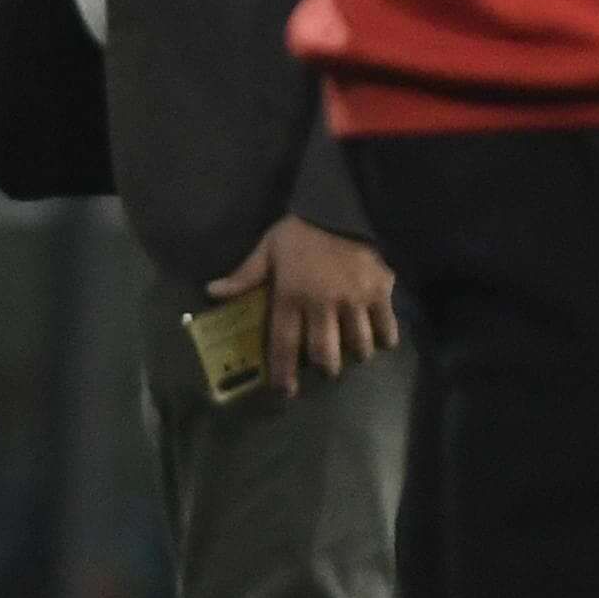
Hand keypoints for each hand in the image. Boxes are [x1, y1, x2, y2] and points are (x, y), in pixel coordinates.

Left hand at [210, 217, 401, 396]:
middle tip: (326, 370)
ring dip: (355, 354)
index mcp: (291, 296)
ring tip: (354, 354)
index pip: (284, 343)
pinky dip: (385, 337)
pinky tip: (382, 340)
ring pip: (358, 344)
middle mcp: (322, 304)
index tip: (285, 391)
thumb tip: (211, 292)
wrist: (340, 206)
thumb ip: (244, 276)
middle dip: (325, 368)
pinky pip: (387, 325)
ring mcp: (354, 299)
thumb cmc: (299, 232)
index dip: (284, 371)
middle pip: (325, 353)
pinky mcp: (380, 291)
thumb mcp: (267, 250)